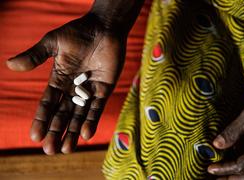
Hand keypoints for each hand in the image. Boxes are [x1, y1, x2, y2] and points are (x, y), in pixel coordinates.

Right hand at [6, 13, 126, 154]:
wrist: (103, 28)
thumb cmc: (78, 33)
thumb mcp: (53, 43)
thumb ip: (35, 56)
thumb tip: (10, 66)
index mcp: (59, 80)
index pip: (48, 104)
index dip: (41, 120)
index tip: (34, 136)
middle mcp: (73, 89)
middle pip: (63, 114)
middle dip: (56, 131)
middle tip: (49, 150)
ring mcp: (89, 90)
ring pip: (80, 116)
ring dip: (73, 132)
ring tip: (66, 149)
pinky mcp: (104, 89)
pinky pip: (97, 107)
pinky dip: (92, 120)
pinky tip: (86, 134)